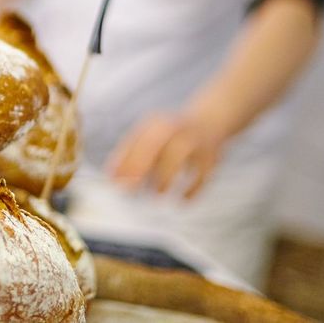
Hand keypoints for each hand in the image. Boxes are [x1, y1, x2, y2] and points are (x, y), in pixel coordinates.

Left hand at [105, 112, 223, 199]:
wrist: (211, 121)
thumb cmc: (170, 137)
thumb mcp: (149, 138)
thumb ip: (129, 156)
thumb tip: (111, 178)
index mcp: (156, 124)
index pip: (136, 140)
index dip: (124, 162)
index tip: (114, 182)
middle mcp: (175, 129)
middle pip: (155, 143)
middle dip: (140, 166)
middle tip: (129, 189)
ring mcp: (195, 141)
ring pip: (178, 156)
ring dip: (165, 177)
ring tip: (157, 192)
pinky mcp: (212, 157)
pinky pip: (202, 175)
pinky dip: (192, 190)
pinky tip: (182, 200)